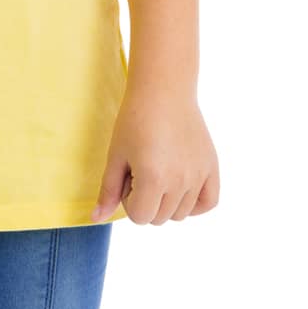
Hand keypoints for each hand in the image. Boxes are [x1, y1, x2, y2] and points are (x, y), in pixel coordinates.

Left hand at [91, 85, 219, 223]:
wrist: (163, 90)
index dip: (129, 199)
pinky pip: (208, 203)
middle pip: (160, 218)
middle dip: (146, 200)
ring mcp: (198, 175)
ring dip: (167, 201)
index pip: (140, 217)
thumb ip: (108, 190)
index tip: (128, 175)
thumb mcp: (116, 154)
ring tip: (160, 170)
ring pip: (181, 214)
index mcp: (153, 178)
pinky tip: (181, 187)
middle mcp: (180, 181)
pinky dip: (195, 203)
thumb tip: (96, 219)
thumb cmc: (134, 119)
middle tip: (142, 170)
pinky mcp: (212, 167)